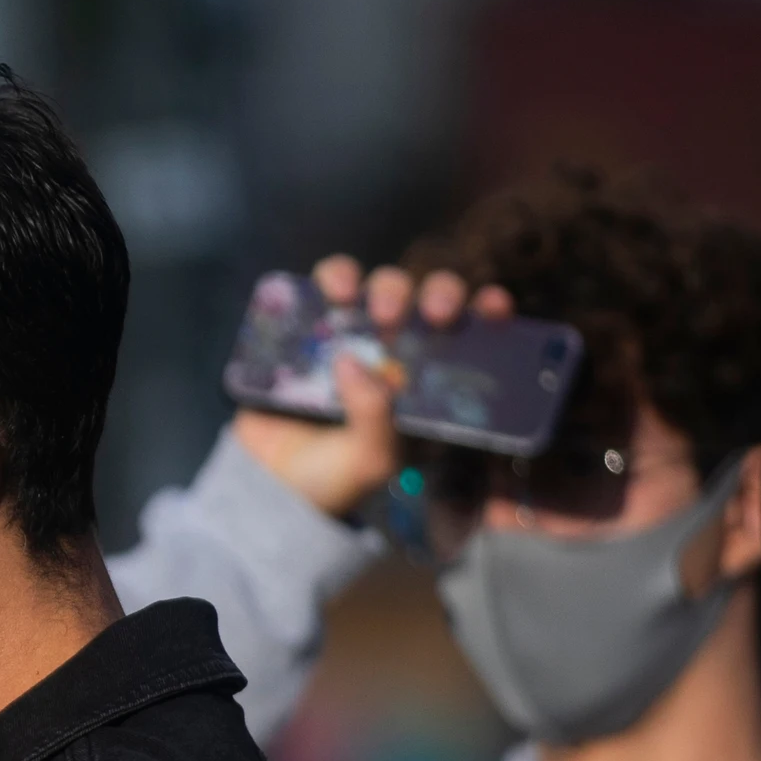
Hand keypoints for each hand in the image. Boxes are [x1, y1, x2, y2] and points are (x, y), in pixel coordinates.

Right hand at [231, 255, 512, 517]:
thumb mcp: (369, 460)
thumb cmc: (332, 478)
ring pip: (382, 284)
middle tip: (430, 316)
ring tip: (372, 310)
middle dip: (437, 294)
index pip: (470, 339)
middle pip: (428, 300)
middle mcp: (397, 352)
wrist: (266, 484)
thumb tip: (355, 364)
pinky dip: (333, 276)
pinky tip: (333, 290)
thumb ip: (374, 419)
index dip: (488, 313)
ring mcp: (354, 334)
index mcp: (426, 385)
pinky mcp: (312, 325)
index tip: (495, 308)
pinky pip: (327, 284)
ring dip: (386, 285)